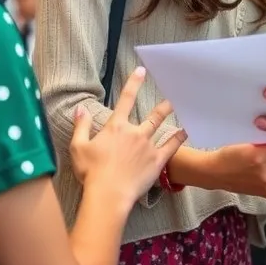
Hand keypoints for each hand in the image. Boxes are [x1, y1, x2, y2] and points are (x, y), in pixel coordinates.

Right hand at [69, 66, 186, 211]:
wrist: (108, 193)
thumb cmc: (91, 172)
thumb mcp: (78, 147)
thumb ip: (81, 125)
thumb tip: (81, 108)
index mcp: (116, 127)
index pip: (125, 100)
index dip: (134, 83)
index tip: (142, 70)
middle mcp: (134, 132)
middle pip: (152, 115)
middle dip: (163, 104)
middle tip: (173, 94)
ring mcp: (148, 146)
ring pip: (162, 126)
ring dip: (170, 115)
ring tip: (179, 106)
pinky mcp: (157, 160)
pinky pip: (171, 146)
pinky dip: (180, 137)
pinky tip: (187, 130)